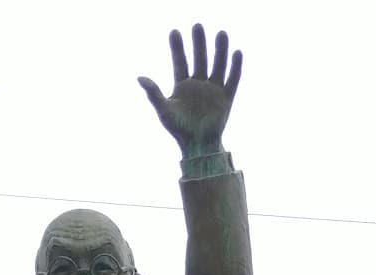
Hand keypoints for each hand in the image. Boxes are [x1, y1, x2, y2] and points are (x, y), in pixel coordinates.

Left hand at [139, 25, 241, 158]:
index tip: (174, 32)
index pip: (180, 62)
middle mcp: (198, 85)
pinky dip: (235, 66)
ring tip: (221, 33)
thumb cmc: (179, 130)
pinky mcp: (226, 98)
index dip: (177, 48)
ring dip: (219, 50)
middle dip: (198, 43)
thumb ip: (154, 93)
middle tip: (197, 26)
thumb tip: (139, 77)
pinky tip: (236, 52)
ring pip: (217, 65)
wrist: (198, 147)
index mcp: (182, 86)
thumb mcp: (164, 111)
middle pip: (199, 58)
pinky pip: (232, 79)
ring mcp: (213, 90)